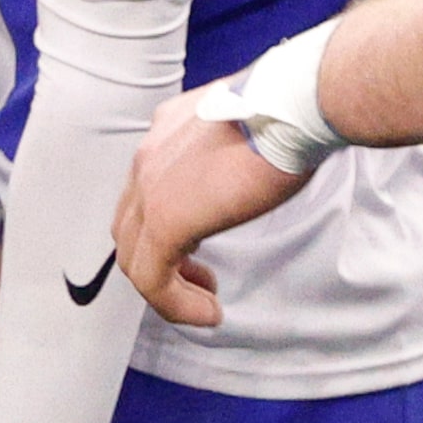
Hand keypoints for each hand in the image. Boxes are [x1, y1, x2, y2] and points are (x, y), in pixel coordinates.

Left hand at [111, 90, 311, 326]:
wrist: (291, 109)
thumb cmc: (287, 113)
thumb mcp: (247, 129)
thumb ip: (231, 148)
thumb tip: (249, 163)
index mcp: (167, 131)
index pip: (146, 190)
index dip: (165, 228)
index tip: (200, 254)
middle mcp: (148, 155)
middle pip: (131, 225)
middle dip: (161, 261)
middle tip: (200, 281)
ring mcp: (149, 187)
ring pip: (134, 255)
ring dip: (167, 290)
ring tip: (204, 306)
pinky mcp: (165, 219)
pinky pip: (152, 278)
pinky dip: (174, 305)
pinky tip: (208, 313)